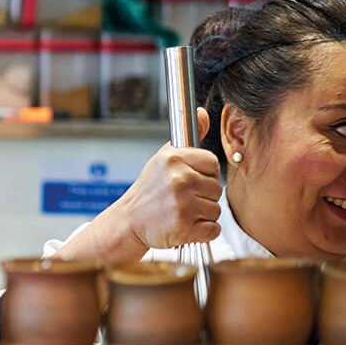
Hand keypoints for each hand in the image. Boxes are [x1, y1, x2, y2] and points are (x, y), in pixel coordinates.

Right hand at [111, 108, 222, 249]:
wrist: (129, 221)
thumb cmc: (150, 190)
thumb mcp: (165, 159)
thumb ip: (190, 138)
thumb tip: (202, 112)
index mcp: (174, 159)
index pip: (212, 163)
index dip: (203, 174)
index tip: (187, 179)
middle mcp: (178, 179)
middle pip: (216, 188)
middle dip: (202, 196)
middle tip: (180, 198)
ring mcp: (182, 204)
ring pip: (216, 210)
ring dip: (202, 214)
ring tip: (180, 212)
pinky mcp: (184, 227)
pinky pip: (213, 230)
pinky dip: (202, 232)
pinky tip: (184, 226)